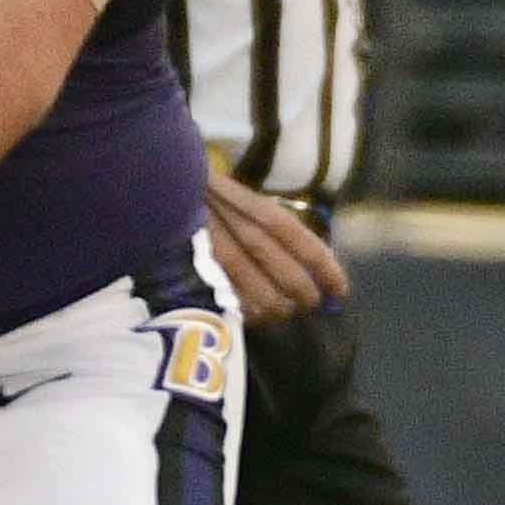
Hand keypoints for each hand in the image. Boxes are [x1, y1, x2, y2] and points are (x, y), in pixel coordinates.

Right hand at [205, 169, 347, 321]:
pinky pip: (226, 296)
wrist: (164, 190)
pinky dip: (245, 310)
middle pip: (283, 269)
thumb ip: (276, 229)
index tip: (340, 289)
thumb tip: (317, 263)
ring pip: (256, 288)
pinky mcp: (195, 263)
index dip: (325, 269)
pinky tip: (254, 314)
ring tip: (284, 310)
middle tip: (311, 303)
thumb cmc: (214, 198)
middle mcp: (239, 225)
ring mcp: (215, 246)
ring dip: (276, 307)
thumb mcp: (246, 201)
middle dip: (303, 293)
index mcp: (257, 207)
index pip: (301, 241)